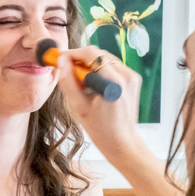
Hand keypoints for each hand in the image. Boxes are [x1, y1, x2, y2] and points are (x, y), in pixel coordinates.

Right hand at [56, 46, 145, 167]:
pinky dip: (101, 70)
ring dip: (90, 65)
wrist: (121, 141)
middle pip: (98, 54)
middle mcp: (126, 75)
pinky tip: (94, 84)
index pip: (91, 54)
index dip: (73, 54)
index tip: (61, 58)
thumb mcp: (78, 106)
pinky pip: (113, 66)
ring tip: (81, 82)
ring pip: (105, 58)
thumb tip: (61, 61)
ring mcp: (132, 76)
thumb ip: (68, 81)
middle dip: (81, 59)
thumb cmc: (100, 129)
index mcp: (113, 82)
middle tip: (68, 71)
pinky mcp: (134, 79)